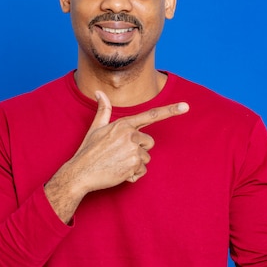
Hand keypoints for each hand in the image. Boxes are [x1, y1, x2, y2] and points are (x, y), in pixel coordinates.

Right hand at [69, 91, 188, 190]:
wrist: (80, 173)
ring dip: (135, 163)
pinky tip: (119, 172)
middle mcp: (130, 135)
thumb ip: (103, 110)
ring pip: (146, 158)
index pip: (151, 115)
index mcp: (124, 124)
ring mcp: (133, 150)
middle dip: (139, 149)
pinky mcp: (133, 165)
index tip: (186, 106)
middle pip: (149, 142)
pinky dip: (133, 174)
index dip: (170, 110)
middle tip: (120, 154)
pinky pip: (142, 171)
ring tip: (117, 163)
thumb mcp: (95, 128)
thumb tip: (99, 92)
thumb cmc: (88, 151)